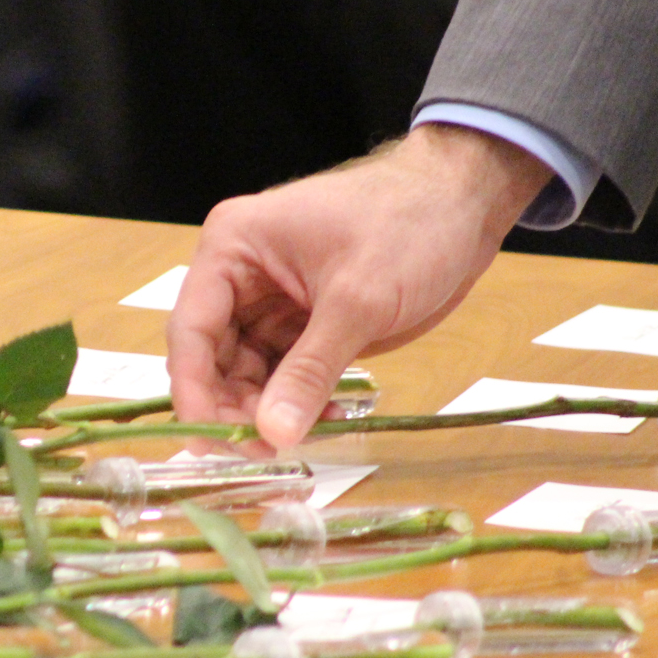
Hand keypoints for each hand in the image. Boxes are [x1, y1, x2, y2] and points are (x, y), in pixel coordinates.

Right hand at [166, 124, 551, 450]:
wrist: (465, 203)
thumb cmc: (407, 225)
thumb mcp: (356, 301)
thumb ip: (311, 371)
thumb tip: (273, 434)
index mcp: (233, 248)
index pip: (192, 331)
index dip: (195, 391)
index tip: (211, 442)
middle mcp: (240, 277)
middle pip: (213, 360)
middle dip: (234, 409)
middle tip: (263, 455)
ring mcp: (271, 303)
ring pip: (248, 375)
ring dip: (269, 413)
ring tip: (304, 441)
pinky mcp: (305, 324)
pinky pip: (286, 375)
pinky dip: (301, 403)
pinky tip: (330, 420)